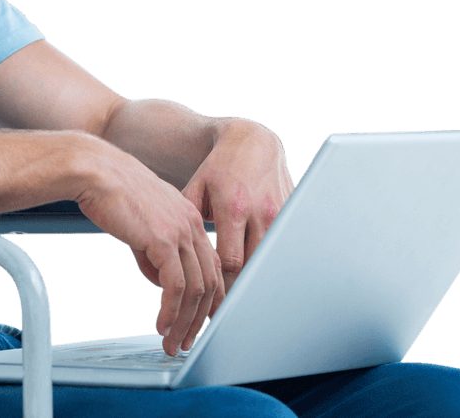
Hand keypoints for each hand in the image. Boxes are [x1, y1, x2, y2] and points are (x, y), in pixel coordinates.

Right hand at [74, 138, 223, 355]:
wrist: (93, 171)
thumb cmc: (109, 191)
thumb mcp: (141, 221)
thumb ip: (154, 248)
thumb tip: (157, 276)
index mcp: (189, 216)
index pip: (211, 265)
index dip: (209, 298)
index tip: (198, 321)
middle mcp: (191, 223)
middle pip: (210, 282)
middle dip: (199, 319)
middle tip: (186, 341)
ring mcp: (180, 231)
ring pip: (196, 289)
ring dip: (185, 322)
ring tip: (172, 341)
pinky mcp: (163, 240)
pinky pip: (175, 286)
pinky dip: (171, 311)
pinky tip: (160, 324)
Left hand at [183, 118, 294, 293]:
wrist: (253, 142)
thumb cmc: (219, 167)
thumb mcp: (196, 188)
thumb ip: (185, 219)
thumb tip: (167, 255)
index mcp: (232, 207)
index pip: (229, 260)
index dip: (220, 287)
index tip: (210, 306)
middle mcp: (260, 212)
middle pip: (252, 267)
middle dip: (238, 294)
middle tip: (225, 317)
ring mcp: (281, 214)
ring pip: (270, 262)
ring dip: (257, 284)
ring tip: (242, 306)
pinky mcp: (293, 215)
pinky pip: (284, 249)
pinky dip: (272, 266)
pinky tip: (263, 284)